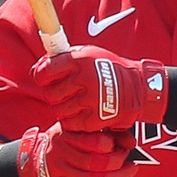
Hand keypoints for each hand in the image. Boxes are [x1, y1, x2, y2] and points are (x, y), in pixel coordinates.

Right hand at [16, 122, 137, 176]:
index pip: (92, 141)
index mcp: (65, 134)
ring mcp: (58, 171)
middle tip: (130, 163)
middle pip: (94, 164)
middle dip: (117, 165)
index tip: (121, 146)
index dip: (111, 145)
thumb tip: (131, 142)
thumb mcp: (81, 129)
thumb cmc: (68, 139)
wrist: (37, 156)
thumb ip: (106, 132)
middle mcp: (59, 152)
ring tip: (126, 173)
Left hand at [32, 45, 168, 132]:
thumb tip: (39, 66)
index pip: (45, 71)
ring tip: (71, 101)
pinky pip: (70, 123)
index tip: (44, 77)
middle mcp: (85, 79)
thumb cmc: (107, 68)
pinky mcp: (95, 119)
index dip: (40, 75)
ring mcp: (91, 100)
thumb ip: (64, 58)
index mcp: (80, 60)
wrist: (137, 88)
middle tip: (61, 91)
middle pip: (50, 93)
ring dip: (61, 107)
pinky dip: (70, 119)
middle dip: (51, 93)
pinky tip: (78, 111)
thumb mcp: (88, 53)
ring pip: (58, 109)